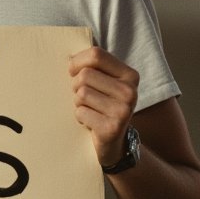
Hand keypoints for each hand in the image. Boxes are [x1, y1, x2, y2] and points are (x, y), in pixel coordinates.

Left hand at [69, 47, 138, 167]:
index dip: (77, 61)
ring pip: (81, 94)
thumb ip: (92, 67)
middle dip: (76, 86)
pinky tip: (90, 122)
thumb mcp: (104, 83)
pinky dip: (79, 117)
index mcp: (130, 75)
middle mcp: (130, 91)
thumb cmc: (102, 106)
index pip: (96, 54)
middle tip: (84, 98)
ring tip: (89, 110)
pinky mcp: (112, 127)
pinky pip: (80, 112)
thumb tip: (68, 56)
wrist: (114, 144)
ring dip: (78, 103)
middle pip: (85, 75)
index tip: (72, 71)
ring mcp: (123, 110)